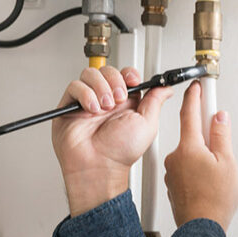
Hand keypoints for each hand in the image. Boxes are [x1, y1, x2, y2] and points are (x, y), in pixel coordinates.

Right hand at [52, 66, 174, 216]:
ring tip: (105, 106)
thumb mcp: (148, 124)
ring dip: (100, 87)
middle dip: (115, 81)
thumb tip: (166, 87)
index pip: (125, 75)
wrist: (100, 166)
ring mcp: (88, 101)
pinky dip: (85, 94)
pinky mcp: (70, 106)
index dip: (128, 73)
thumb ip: (156, 101)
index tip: (133, 81)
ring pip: (90, 74)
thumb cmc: (122, 152)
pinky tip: (92, 109)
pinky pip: (75, 86)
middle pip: (108, 70)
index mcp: (126, 103)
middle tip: (118, 98)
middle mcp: (107, 100)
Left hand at [164, 81, 237, 232]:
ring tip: (218, 175)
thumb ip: (222, 136)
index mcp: (189, 147)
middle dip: (207, 138)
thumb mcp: (227, 163)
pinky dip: (197, 170)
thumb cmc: (215, 200)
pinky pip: (186, 169)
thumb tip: (219, 118)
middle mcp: (176, 157)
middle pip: (192, 136)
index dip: (194, 96)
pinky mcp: (173, 184)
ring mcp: (172, 172)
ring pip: (190, 155)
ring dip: (203, 157)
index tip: (197, 86)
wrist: (201, 228)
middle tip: (222, 149)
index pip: (189, 113)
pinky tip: (208, 183)